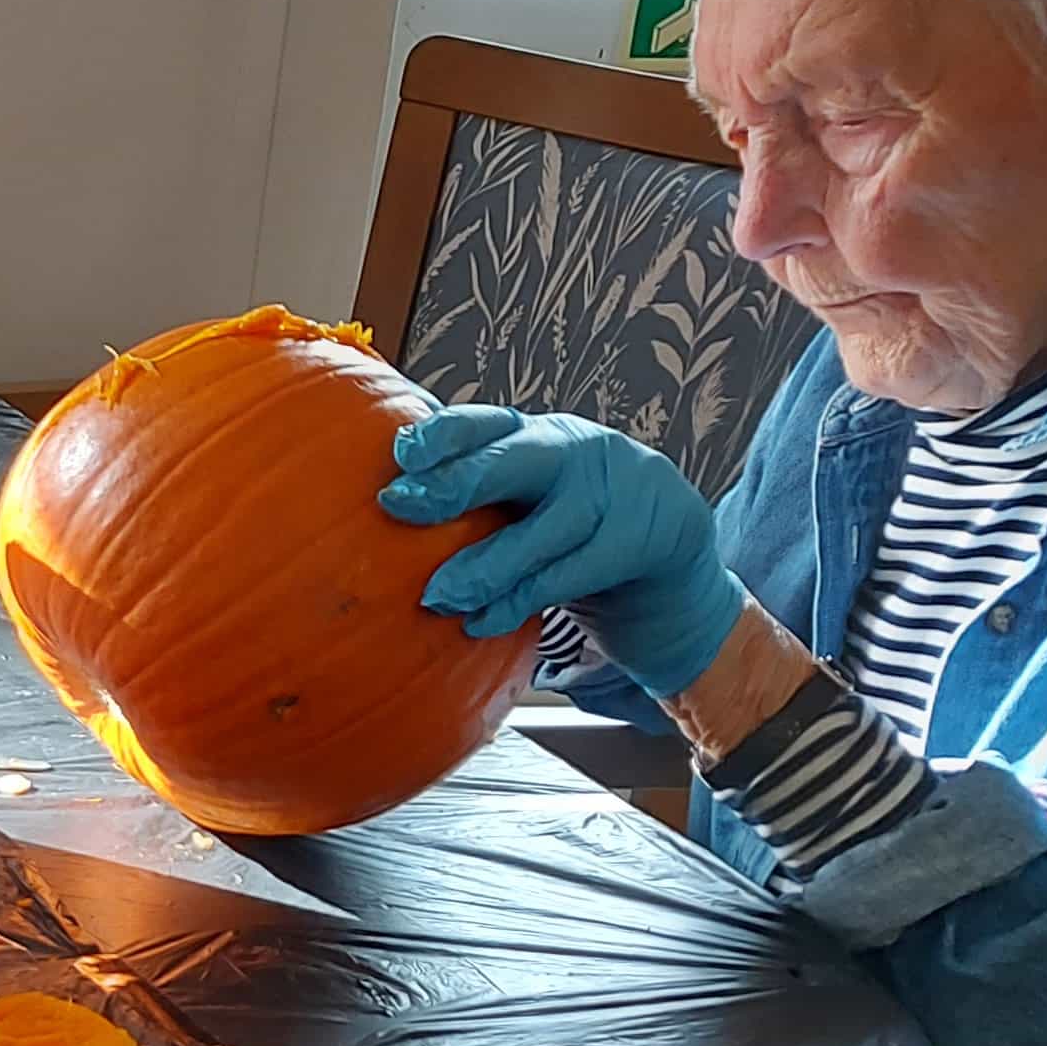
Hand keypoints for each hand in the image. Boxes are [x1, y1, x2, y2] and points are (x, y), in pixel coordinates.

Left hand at [380, 406, 746, 698]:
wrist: (669, 552)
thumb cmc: (567, 525)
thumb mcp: (526, 495)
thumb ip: (471, 495)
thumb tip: (376, 515)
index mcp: (538, 434)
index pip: (489, 423)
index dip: (446, 432)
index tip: (402, 451)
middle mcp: (576, 452)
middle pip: (521, 459)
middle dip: (459, 480)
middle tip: (398, 504)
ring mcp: (615, 494)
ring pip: (548, 528)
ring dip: (488, 564)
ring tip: (437, 595)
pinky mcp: (640, 540)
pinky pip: (573, 574)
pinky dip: (522, 600)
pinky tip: (480, 622)